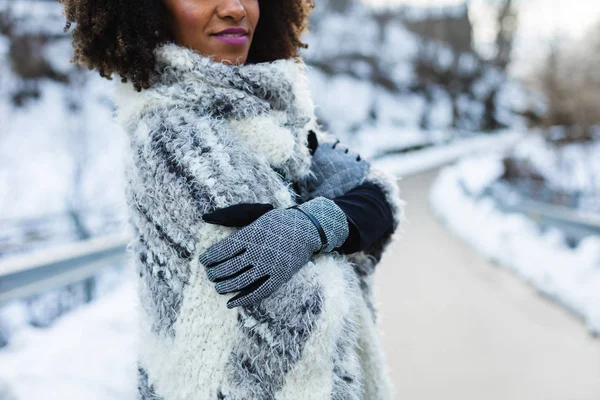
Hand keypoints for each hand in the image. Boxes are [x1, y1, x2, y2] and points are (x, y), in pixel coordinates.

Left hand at [199, 198, 348, 307]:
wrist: (308, 229)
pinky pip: (258, 293)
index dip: (210, 257)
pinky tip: (231, 303)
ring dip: (225, 286)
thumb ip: (232, 217)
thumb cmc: (279, 220)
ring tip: (218, 287)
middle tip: (210, 274)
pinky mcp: (279, 278)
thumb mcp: (256, 214)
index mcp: (251, 234)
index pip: (222, 250)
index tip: (203, 260)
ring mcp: (269, 266)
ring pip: (240, 282)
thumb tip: (206, 217)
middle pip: (228, 267)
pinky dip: (243, 300)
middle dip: (215, 273)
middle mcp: (258, 251)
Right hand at [301, 130, 369, 200]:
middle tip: (340, 163)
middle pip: (342, 147)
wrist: (330, 204)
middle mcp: (337, 153)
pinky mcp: (360, 168)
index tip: (333, 150)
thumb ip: (307, 162)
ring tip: (349, 169)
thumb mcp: (305, 176)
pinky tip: (358, 172)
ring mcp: (349, 160)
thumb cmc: (314, 193)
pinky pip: (364, 161)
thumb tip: (308, 145)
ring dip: (352, 159)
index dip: (333, 146)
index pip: (332, 141)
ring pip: (354, 153)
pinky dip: (362, 165)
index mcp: (322, 152)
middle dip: (342, 153)